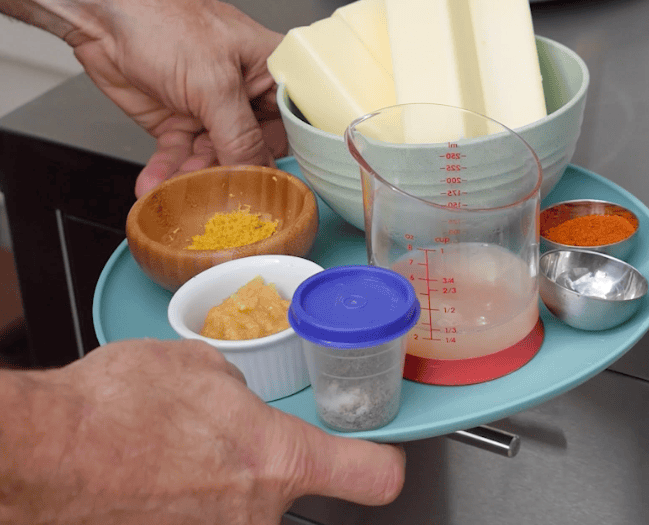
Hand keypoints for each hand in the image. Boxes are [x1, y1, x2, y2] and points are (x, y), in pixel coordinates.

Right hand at [19, 340, 403, 523]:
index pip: (371, 476)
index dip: (380, 465)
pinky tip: (144, 478)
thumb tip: (235, 408)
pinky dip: (175, 501)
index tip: (378, 460)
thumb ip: (237, 393)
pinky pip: (193, 518)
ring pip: (234, 511)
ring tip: (165, 457)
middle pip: (285, 494)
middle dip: (256, 468)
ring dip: (210, 486)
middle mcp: (253, 519)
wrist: (39, 455)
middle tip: (211, 443)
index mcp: (276, 460)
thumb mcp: (198, 367)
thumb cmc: (115, 406)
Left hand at [67, 0, 288, 196]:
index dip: (282, 154)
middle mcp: (245, 91)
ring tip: (181, 191)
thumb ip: (238, 133)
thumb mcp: (213, 82)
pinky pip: (178, 156)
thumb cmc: (164, 19)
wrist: (102, 13)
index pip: (292, 124)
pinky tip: (156, 183)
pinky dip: (166, 172)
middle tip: (219, 196)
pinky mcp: (177, 121)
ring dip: (195, 177)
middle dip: (231, 172)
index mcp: (270, 70)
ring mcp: (210, 108)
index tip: (272, 187)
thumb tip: (256, 171)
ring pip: (213, 157)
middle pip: (252, 147)